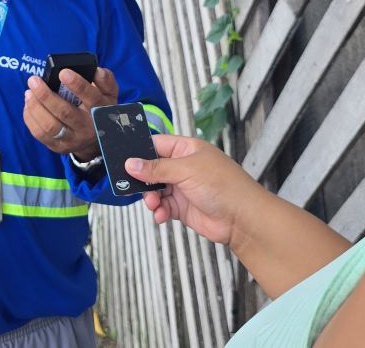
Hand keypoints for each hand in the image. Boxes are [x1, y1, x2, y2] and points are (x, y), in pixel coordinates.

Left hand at [23, 67, 117, 160]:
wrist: (96, 138)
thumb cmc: (98, 108)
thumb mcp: (108, 94)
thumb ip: (105, 80)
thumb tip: (96, 71)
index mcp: (100, 111)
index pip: (91, 98)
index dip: (77, 85)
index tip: (63, 72)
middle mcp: (87, 128)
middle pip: (65, 113)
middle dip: (46, 95)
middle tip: (34, 80)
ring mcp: (71, 140)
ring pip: (49, 126)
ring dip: (35, 107)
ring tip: (29, 92)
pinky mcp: (58, 147)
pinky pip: (39, 134)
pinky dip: (30, 117)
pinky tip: (29, 104)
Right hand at [124, 134, 267, 246]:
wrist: (242, 219)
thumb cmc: (223, 186)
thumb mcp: (187, 171)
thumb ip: (157, 168)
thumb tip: (131, 163)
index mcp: (187, 149)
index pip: (157, 144)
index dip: (140, 151)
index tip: (123, 160)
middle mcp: (184, 167)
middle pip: (152, 169)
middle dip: (142, 179)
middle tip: (133, 186)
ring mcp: (183, 188)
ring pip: (155, 190)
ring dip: (150, 198)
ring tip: (153, 205)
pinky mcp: (183, 207)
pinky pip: (163, 206)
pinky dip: (159, 211)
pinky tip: (161, 215)